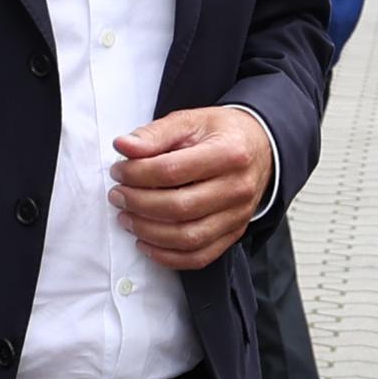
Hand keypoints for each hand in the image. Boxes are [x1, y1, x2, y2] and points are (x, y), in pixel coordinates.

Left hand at [108, 105, 275, 270]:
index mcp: (229, 153)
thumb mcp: (190, 121)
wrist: (259, 149)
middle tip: (118, 196)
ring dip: (148, 232)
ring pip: (188, 237)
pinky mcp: (234, 234)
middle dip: (139, 204)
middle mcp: (238, 188)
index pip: (173, 170)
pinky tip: (145, 242)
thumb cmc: (221, 134)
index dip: (138, 174)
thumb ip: (155, 133)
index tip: (119, 172)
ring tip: (126, 218)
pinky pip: (199, 257)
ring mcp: (238, 216)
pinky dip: (167, 256)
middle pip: (179, 208)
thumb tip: (123, 146)